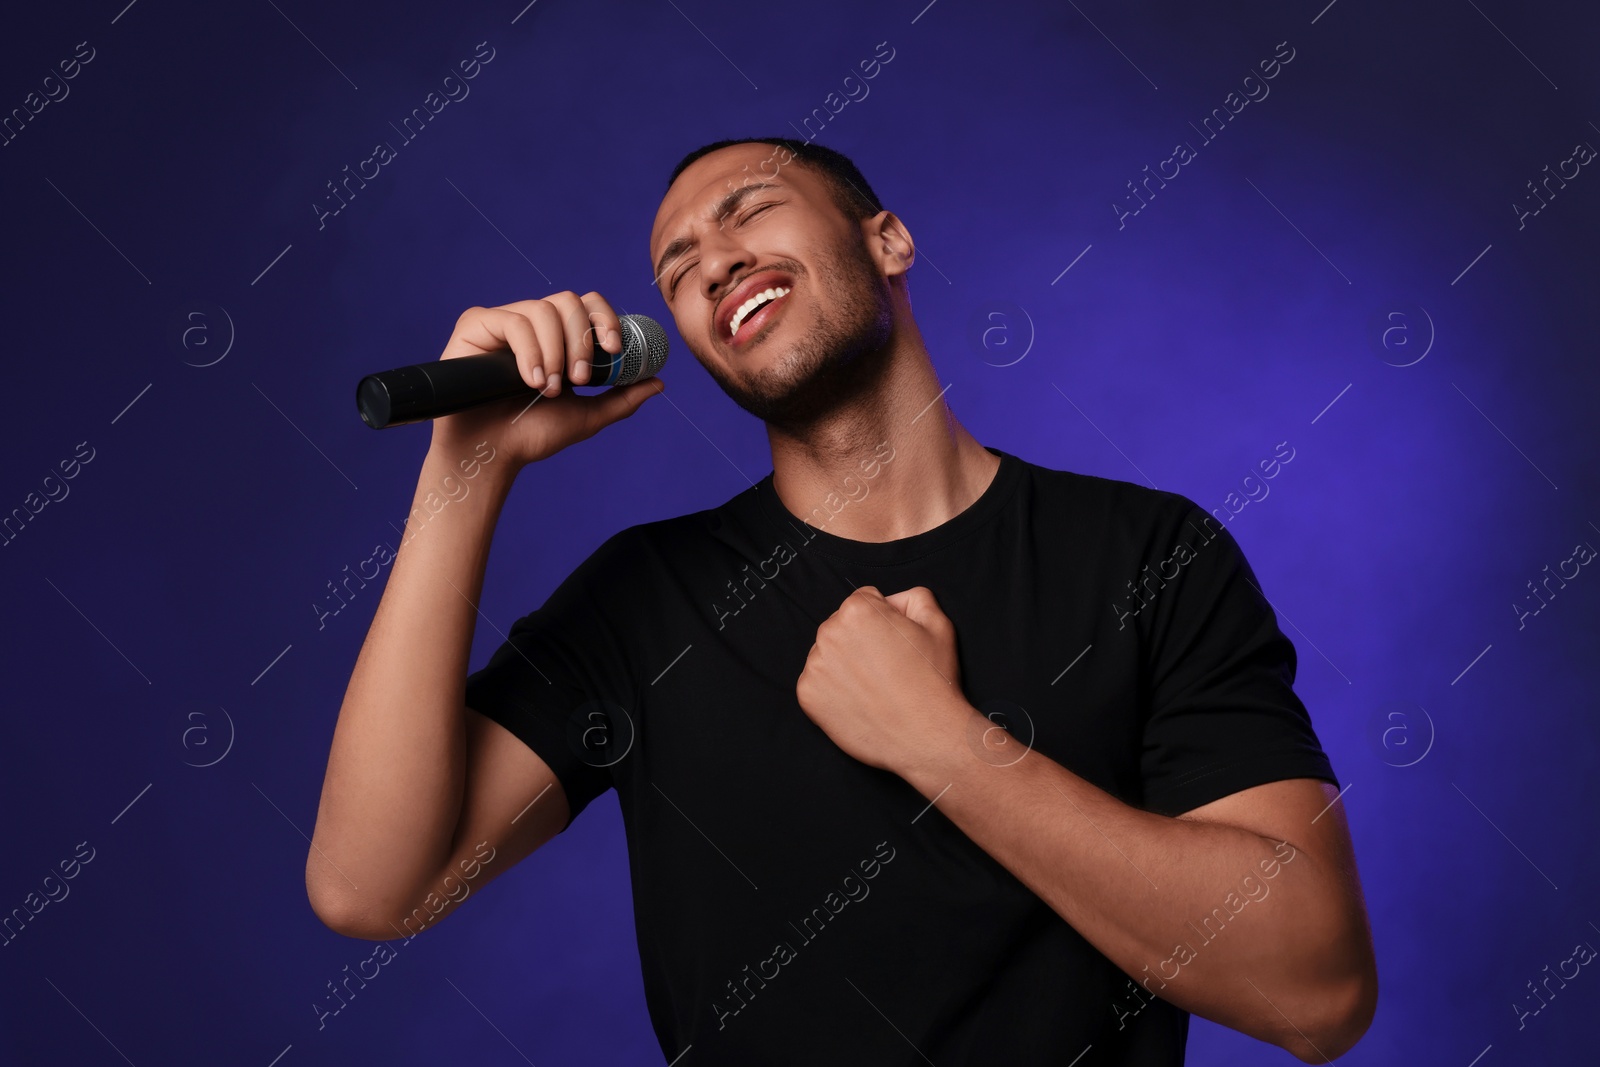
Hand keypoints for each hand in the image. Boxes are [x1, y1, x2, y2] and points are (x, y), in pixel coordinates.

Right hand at [429, 291, 664, 468]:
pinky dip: (528, 350)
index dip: (605, 318)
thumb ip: (621, 399)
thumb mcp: (587, 417)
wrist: (491, 454)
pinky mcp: (476, 325)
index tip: (614, 350)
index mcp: (558, 338)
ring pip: (542, 309)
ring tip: (547, 389)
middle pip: (568, 301)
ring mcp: (503, 321)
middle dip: (581, 341)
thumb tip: (658, 382)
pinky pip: (512, 320)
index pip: (587, 306)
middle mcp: (532, 324)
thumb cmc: (532, 435)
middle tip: (578, 379)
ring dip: (554, 352)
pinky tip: (528, 380)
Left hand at [795, 585, 972, 775]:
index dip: (884, 620)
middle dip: (860, 640)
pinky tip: (859, 701)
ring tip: (874, 686)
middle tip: (887, 667)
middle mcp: (829, 633)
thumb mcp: (938, 624)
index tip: (895, 644)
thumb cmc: (933, 681)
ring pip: (828, 654)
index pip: (864, 601)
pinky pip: (817, 683)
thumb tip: (892, 600)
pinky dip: (833, 691)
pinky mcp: (807, 695)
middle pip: (841, 626)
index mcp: (857, 610)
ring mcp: (814, 665)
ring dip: (845, 664)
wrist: (926, 736)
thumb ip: (914, 597)